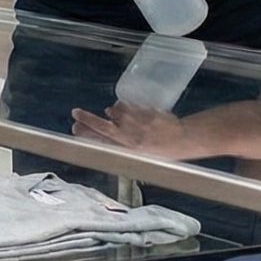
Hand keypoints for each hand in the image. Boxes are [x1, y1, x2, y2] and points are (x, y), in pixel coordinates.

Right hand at [72, 102, 201, 157]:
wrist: (184, 139)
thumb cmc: (164, 150)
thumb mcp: (141, 155)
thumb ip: (123, 146)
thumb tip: (106, 137)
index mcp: (128, 149)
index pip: (100, 141)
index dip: (85, 134)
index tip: (75, 128)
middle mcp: (130, 136)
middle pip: (101, 125)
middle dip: (86, 119)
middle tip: (76, 114)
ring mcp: (137, 122)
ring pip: (115, 112)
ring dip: (112, 113)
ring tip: (114, 115)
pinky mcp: (143, 111)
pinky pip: (127, 105)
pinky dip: (125, 107)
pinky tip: (129, 112)